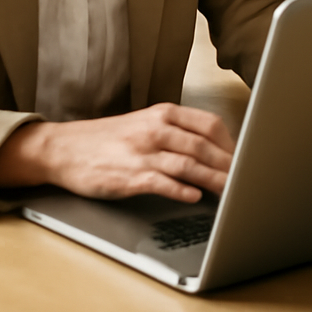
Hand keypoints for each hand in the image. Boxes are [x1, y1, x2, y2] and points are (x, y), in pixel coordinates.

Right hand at [0, 103, 234, 202]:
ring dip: (213, 179)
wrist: (65, 148)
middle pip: (203, 145)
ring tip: (230, 191)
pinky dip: (181, 190)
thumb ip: (177, 132)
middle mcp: (156, 129)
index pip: (209, 124)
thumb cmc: (110, 139)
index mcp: (164, 113)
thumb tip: (213, 148)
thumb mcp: (146, 123)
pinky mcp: (128, 175)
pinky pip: (161, 182)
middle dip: (228, 164)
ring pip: (188, 163)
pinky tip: (195, 197)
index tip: (245, 157)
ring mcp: (142, 152)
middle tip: (245, 179)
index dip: (231, 143)